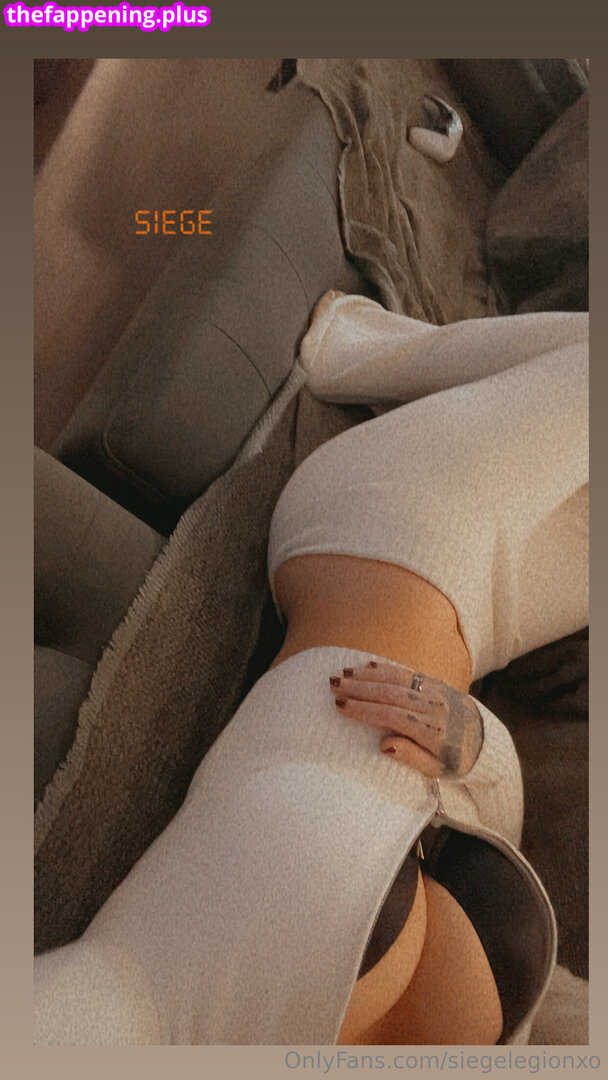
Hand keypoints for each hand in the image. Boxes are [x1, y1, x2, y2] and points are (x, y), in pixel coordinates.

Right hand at [328, 661, 482, 778]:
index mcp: (432, 730)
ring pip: (397, 679)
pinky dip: (387, 669)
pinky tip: (368, 665)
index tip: (340, 706)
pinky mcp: (436, 684)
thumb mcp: (436, 770)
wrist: (486, 742)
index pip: (392, 715)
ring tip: (344, 673)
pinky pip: (408, 673)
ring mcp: (435, 692)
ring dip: (368, 675)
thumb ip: (410, 757)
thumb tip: (383, 744)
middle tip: (333, 684)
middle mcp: (433, 706)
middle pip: (391, 693)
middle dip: (359, 688)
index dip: (364, 710)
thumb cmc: (456, 760)